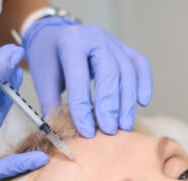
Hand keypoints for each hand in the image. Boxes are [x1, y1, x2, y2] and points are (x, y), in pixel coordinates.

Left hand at [22, 18, 151, 136]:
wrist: (56, 36)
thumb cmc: (49, 60)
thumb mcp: (43, 80)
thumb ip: (52, 106)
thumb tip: (62, 137)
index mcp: (70, 42)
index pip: (79, 78)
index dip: (83, 107)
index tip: (87, 132)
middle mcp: (94, 37)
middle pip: (110, 71)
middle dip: (110, 105)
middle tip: (109, 130)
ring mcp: (112, 42)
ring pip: (128, 71)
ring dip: (127, 102)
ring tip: (124, 125)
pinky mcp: (125, 48)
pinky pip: (141, 65)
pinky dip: (144, 84)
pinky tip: (141, 103)